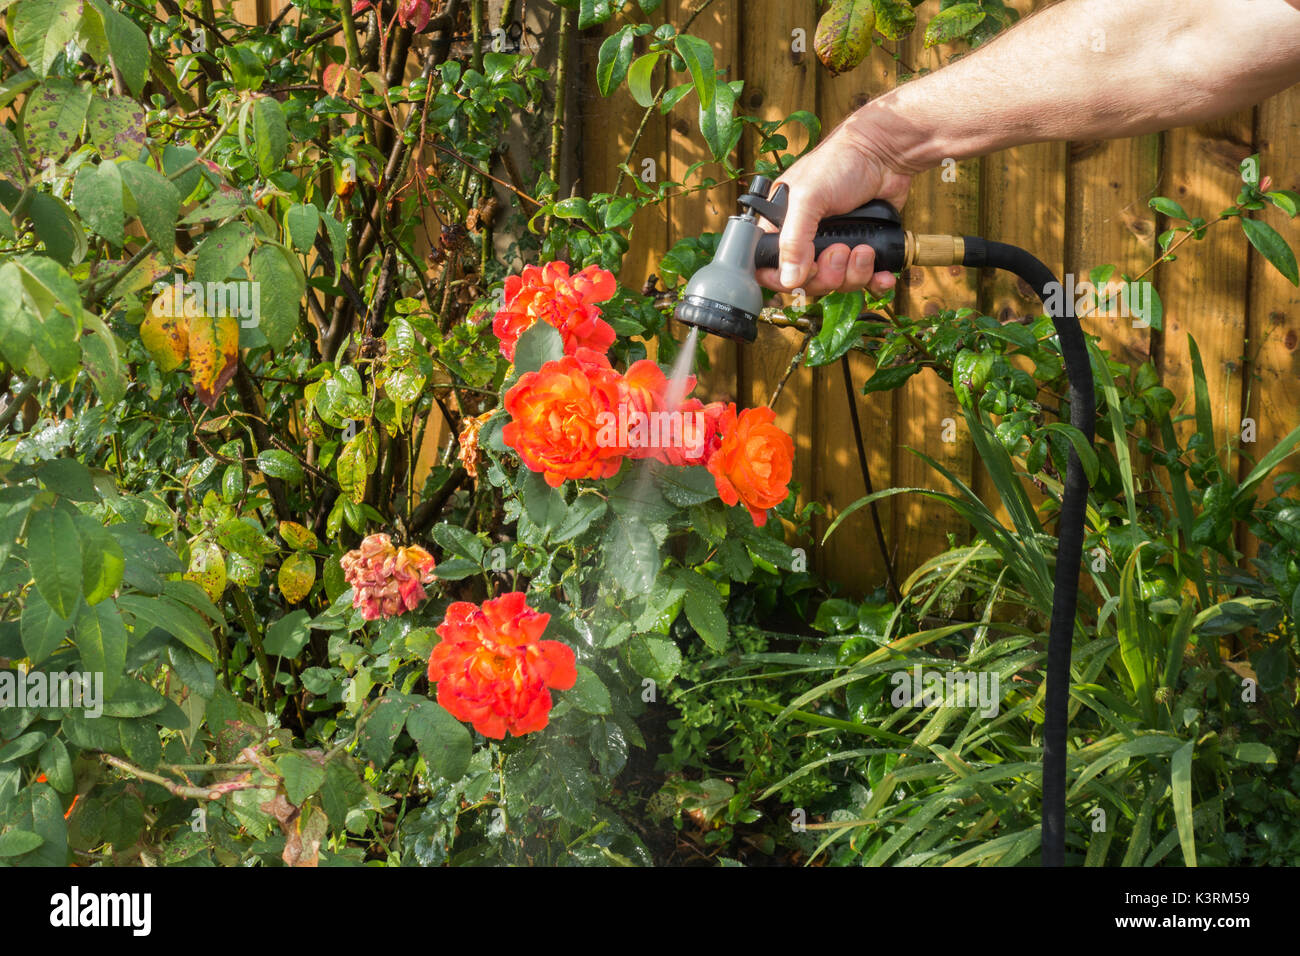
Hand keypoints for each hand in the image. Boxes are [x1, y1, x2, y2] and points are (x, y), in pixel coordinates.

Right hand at [755, 119, 913, 297]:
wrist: (885, 153)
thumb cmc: (839, 162)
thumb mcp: (808, 197)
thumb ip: (793, 239)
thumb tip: (790, 279)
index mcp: (781, 226)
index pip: (770, 268)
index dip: (785, 279)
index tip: (806, 270)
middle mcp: (805, 240)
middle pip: (808, 282)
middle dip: (828, 274)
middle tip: (840, 250)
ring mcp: (834, 245)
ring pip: (837, 283)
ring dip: (853, 274)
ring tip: (864, 250)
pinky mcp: (861, 248)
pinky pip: (865, 279)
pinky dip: (875, 281)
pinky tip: (883, 274)